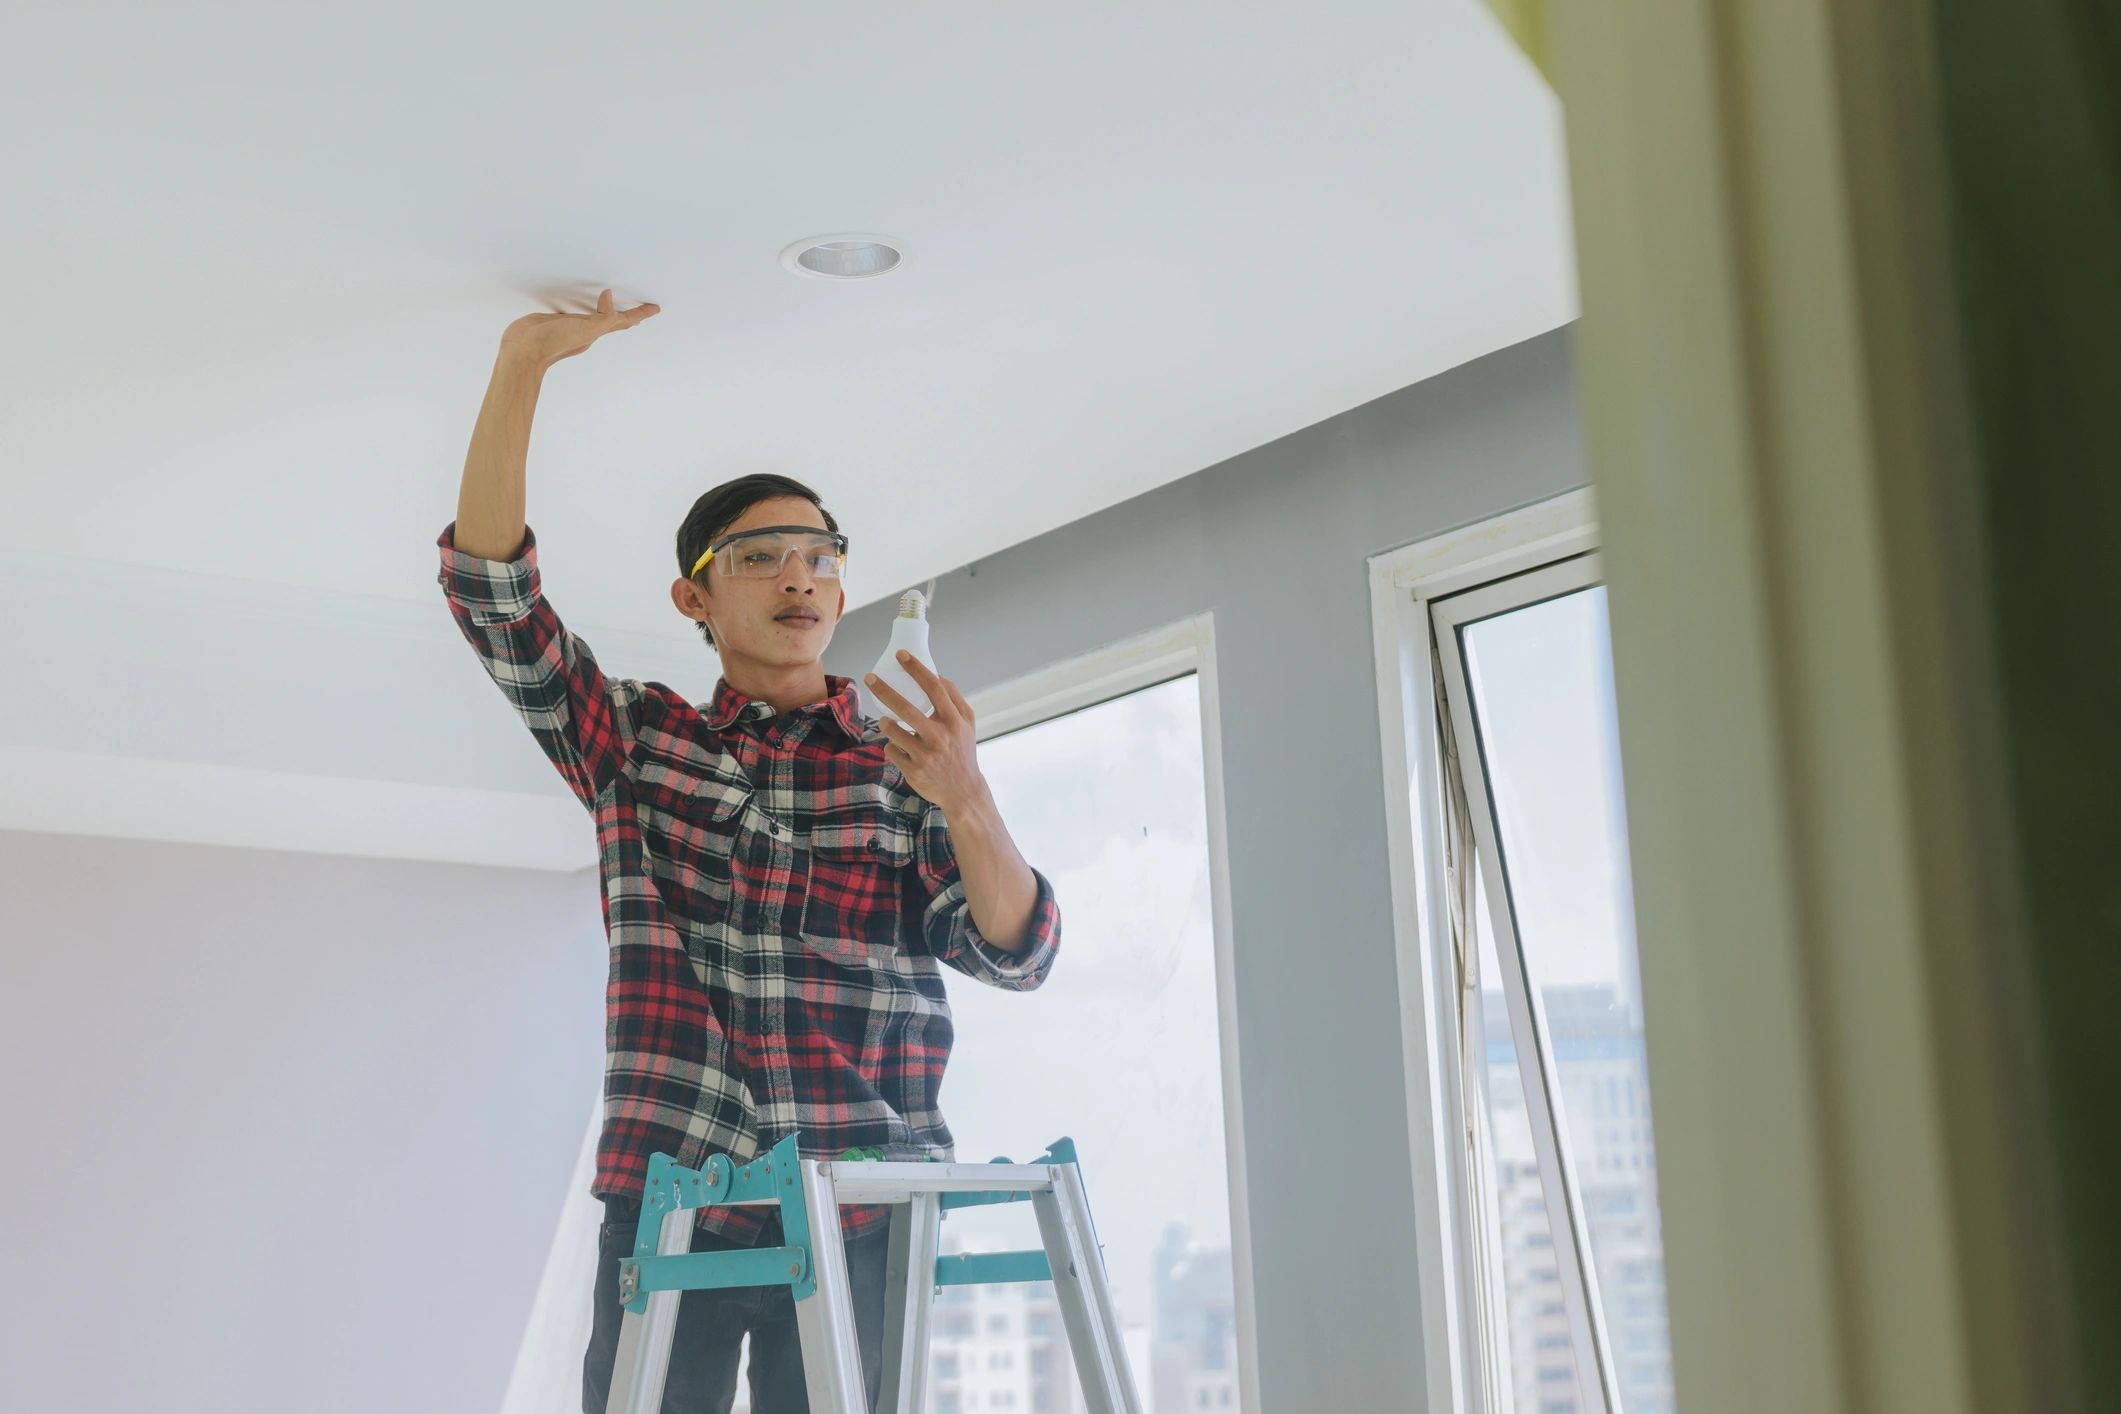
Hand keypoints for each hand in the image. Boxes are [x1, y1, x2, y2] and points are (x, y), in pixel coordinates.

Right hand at [499, 287, 659, 368]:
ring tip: (613, 305)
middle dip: (628, 314)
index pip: (623, 320)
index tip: (656, 308)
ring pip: (594, 315)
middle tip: (642, 309)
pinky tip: (579, 305)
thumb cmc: (554, 342)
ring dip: (605, 310)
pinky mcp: (554, 320)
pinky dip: (581, 307)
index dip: (640, 314)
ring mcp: (570, 326)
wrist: (524, 351)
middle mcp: (586, 329)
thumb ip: (603, 316)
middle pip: (613, 320)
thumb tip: (610, 297)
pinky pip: (574, 311)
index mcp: (596, 331)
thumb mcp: (585, 330)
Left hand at [866, 654, 986, 815]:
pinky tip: (900, 748)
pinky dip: (892, 745)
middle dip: (884, 690)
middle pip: (906, 707)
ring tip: (887, 721)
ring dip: (885, 722)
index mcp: (955, 721)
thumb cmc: (962, 750)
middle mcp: (940, 737)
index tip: (901, 655)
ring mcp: (925, 755)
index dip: (916, 669)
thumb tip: (937, 674)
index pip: (935, 688)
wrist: (964, 791)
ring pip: (892, 730)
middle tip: (870, 677)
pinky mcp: (914, 771)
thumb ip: (955, 698)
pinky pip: (891, 750)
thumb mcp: (968, 724)